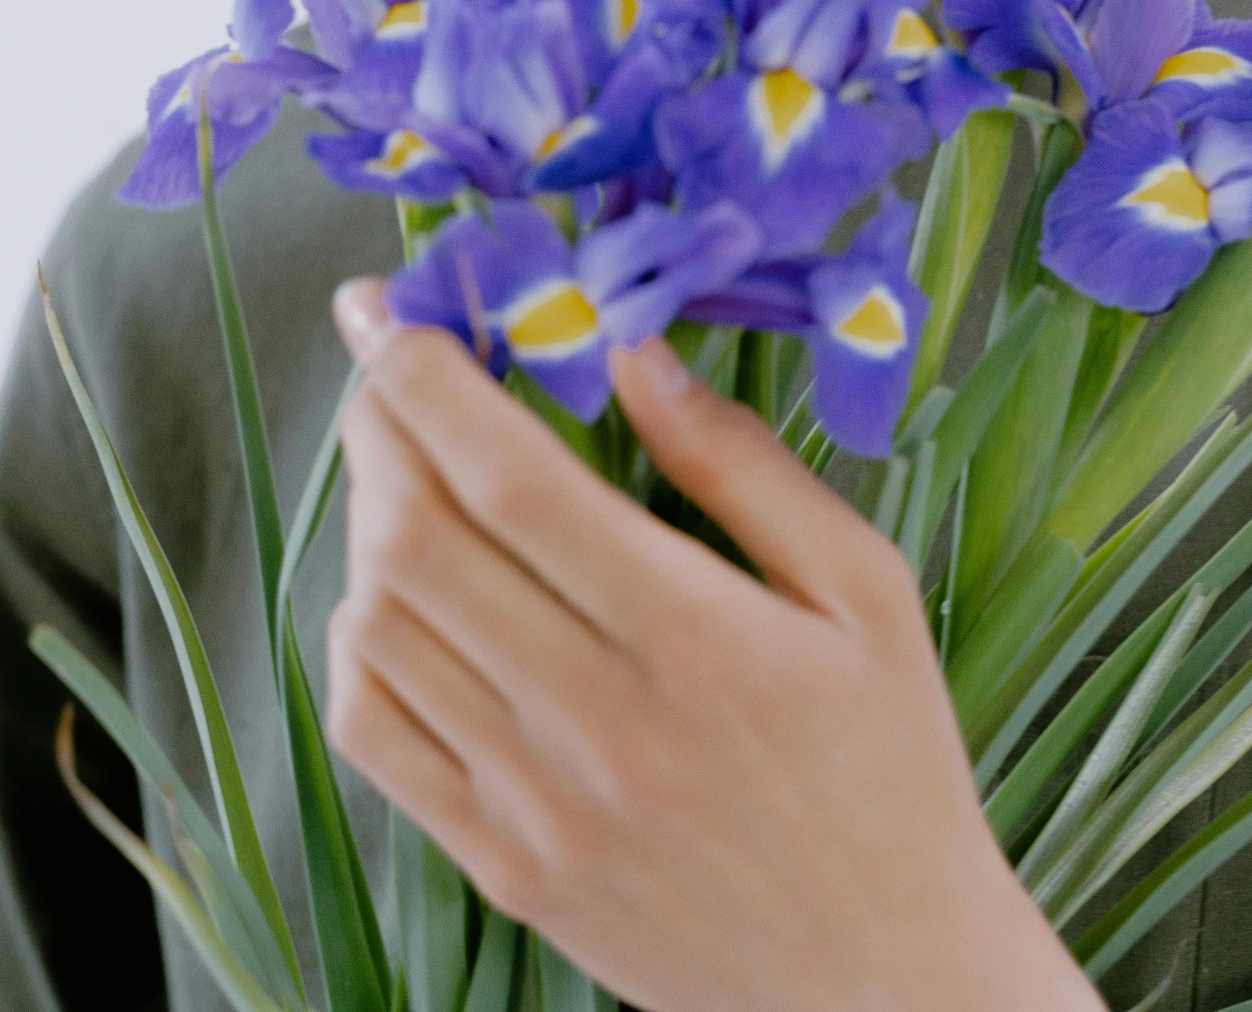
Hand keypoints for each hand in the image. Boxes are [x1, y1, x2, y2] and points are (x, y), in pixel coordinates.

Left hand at [328, 282, 1101, 1011]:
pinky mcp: (505, 868)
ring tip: (404, 469)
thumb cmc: (892, 767)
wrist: (886, 989)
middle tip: (390, 369)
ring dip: (368, 524)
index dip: (426, 375)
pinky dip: (359, 644)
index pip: (509, 477)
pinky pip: (377, 738)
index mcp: (694, 636)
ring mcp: (537, 805)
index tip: (390, 308)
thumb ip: (744, 465)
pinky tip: (398, 596)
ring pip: (381, 630)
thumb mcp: (866, 591)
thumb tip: (631, 348)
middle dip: (380, 426)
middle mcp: (597, 721)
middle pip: (418, 541)